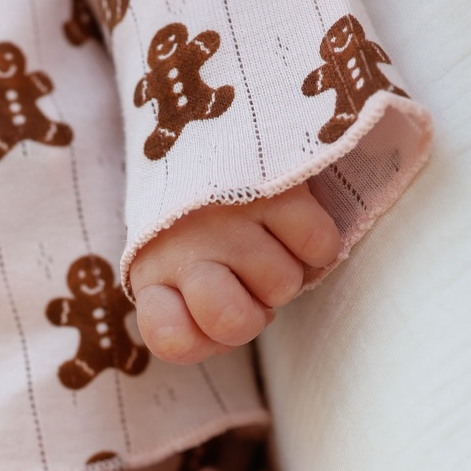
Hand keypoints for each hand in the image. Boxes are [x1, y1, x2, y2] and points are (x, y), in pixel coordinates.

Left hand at [129, 182, 340, 365]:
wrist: (205, 130)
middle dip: (252, 315)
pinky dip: (316, 244)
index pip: (172, 339)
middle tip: (244, 285)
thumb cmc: (191, 226)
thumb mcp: (172, 273)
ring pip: (284, 286)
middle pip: (235, 322)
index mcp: (152, 275)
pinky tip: (290, 226)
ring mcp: (230, 215)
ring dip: (284, 272)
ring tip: (263, 243)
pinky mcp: (275, 185)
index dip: (196, 339)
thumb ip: (194, 321)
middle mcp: (185, 246)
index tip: (196, 312)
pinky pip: (318, 246)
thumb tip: (239, 328)